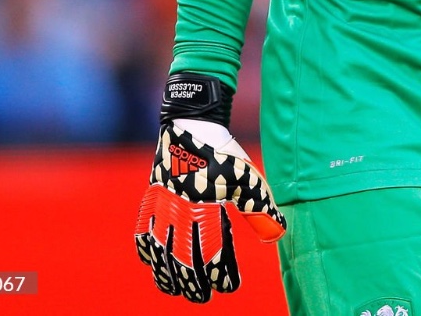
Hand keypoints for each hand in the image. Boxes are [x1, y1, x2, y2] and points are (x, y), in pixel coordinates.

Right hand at [134, 77, 285, 302]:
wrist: (191, 123)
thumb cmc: (224, 152)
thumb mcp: (248, 179)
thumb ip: (260, 209)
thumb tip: (277, 234)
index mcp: (204, 209)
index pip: (211, 252)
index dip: (220, 273)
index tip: (228, 288)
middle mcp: (179, 212)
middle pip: (182, 259)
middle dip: (192, 282)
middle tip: (202, 298)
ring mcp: (161, 206)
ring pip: (160, 251)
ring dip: (167, 274)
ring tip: (175, 290)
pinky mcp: (151, 198)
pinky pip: (143, 231)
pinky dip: (146, 250)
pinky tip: (152, 262)